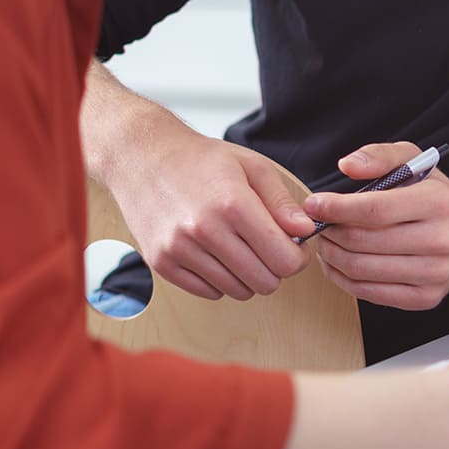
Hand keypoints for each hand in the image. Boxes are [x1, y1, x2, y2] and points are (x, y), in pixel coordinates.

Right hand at [105, 127, 313, 299]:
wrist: (143, 156)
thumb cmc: (201, 159)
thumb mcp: (252, 167)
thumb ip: (282, 202)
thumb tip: (305, 231)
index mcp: (233, 204)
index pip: (284, 260)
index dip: (297, 257)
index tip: (294, 246)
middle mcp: (204, 230)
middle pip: (264, 282)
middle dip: (275, 268)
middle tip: (269, 247)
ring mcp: (179, 249)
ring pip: (237, 291)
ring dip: (247, 275)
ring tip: (241, 247)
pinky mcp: (162, 262)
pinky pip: (209, 292)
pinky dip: (221, 279)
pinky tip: (218, 254)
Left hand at [303, 143, 448, 310]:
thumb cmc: (435, 197)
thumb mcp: (413, 162)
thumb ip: (379, 155)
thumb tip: (347, 166)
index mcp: (439, 202)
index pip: (375, 209)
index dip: (336, 208)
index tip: (313, 205)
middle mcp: (442, 240)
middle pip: (363, 242)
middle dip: (329, 232)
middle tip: (316, 224)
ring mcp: (435, 273)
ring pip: (361, 270)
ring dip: (331, 256)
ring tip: (325, 241)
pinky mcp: (425, 298)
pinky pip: (369, 293)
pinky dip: (343, 279)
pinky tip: (337, 262)